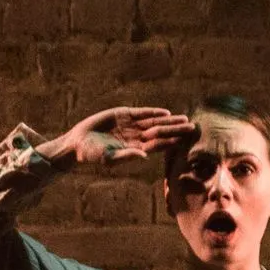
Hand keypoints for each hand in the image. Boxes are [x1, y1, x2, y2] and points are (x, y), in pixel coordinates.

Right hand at [41, 106, 195, 170]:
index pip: (158, 145)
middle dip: (175, 129)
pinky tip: (165, 112)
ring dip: (168, 120)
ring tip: (183, 118)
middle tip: (192, 127)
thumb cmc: (92, 154)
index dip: (171, 141)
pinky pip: (141, 113)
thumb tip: (144, 156)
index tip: (184, 140)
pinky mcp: (122, 114)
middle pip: (160, 132)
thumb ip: (126, 156)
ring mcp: (130, 125)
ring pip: (153, 122)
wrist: (78, 142)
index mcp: (135, 148)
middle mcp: (136, 137)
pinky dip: (152, 112)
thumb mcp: (109, 158)